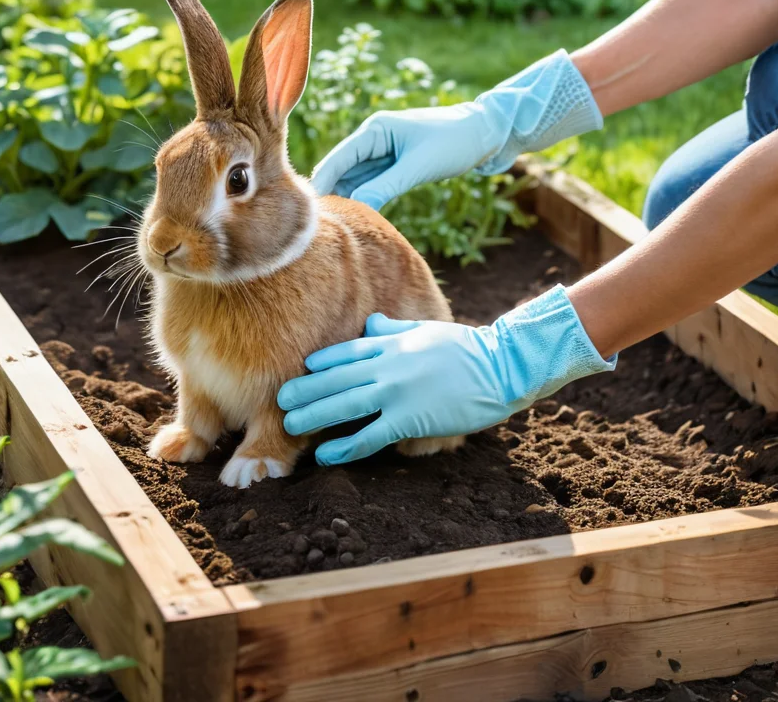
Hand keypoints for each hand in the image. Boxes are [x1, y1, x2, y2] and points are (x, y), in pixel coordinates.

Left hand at [277, 285, 615, 465]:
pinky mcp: (411, 418)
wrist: (500, 366)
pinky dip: (345, 445)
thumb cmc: (466, 349)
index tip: (296, 369)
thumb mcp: (426, 330)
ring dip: (314, 415)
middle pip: (336, 378)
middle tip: (276, 400)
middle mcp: (388, 365)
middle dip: (305, 390)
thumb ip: (394, 329)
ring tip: (288, 426)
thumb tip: (372, 322)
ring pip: (345, 404)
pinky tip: (324, 455)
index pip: (346, 352)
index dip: (319, 363)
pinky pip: (370, 435)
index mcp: (392, 343)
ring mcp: (397, 392)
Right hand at [310, 50, 602, 209]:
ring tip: (336, 229)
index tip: (310, 213)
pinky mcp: (395, 166)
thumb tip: (357, 207)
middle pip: (340, 171)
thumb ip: (385, 186)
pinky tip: (358, 219)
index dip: (322, 185)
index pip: (337, 160)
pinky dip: (365, 199)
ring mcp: (383, 153)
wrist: (488, 133)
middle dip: (332, 195)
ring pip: (355, 180)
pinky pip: (371, 185)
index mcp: (374, 130)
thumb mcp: (418, 167)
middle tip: (321, 228)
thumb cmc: (454, 142)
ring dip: (348, 200)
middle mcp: (373, 139)